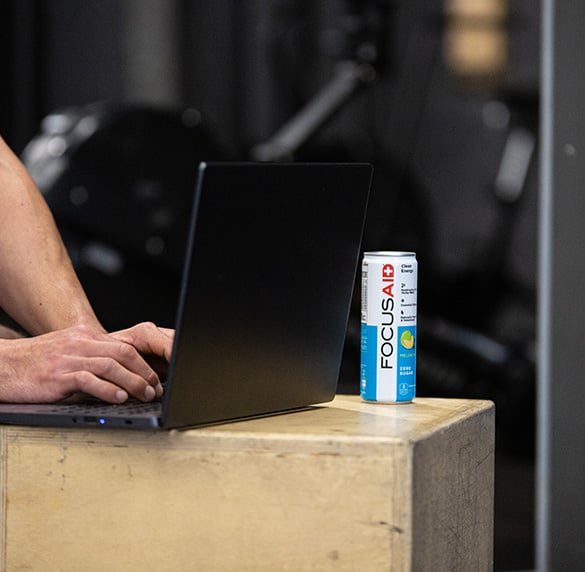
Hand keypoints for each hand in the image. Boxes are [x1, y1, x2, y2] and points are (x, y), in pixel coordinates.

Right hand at [0, 323, 171, 403]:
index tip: (155, 379)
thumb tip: (123, 376)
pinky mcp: (56, 376)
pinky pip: (88, 380)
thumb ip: (94, 358)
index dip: (144, 363)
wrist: (2, 364)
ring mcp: (68, 358)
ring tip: (145, 395)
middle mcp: (79, 343)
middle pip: (123, 353)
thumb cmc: (36, 361)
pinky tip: (119, 397)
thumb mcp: (69, 352)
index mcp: (85, 336)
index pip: (124, 346)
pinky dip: (107, 389)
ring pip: (110, 366)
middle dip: (144, 372)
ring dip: (133, 382)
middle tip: (155, 389)